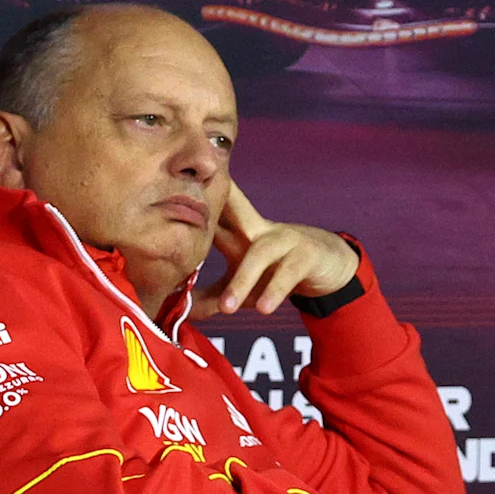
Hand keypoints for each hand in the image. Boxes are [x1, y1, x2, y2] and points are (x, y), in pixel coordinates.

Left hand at [191, 179, 359, 318]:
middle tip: (193, 201)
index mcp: (238, 231)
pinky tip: (264, 309)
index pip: (213, 210)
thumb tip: (181, 310)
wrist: (326, 268)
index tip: (168, 183)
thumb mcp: (243, 285)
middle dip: (219, 196)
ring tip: (228, 308)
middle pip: (235, 207)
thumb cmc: (275, 272)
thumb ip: (213, 296)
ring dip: (243, 281)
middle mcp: (258, 229)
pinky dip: (275, 291)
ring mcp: (284, 239)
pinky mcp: (306, 256)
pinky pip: (288, 273)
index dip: (194, 196)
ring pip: (260, 254)